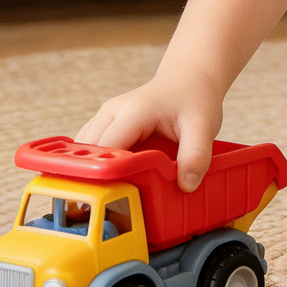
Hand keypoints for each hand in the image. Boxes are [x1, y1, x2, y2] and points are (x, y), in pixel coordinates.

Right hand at [74, 69, 222, 191]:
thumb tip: (186, 186)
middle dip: (94, 179)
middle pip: (88, 152)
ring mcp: (105, 116)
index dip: (106, 176)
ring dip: (92, 172)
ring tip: (106, 198)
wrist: (188, 78)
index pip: (107, 149)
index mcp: (134, 112)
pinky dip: (95, 165)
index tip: (109, 201)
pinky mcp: (105, 123)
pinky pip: (90, 148)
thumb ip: (196, 155)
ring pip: (83, 150)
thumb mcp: (203, 126)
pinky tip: (109, 182)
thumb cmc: (194, 99)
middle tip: (104, 209)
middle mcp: (112, 111)